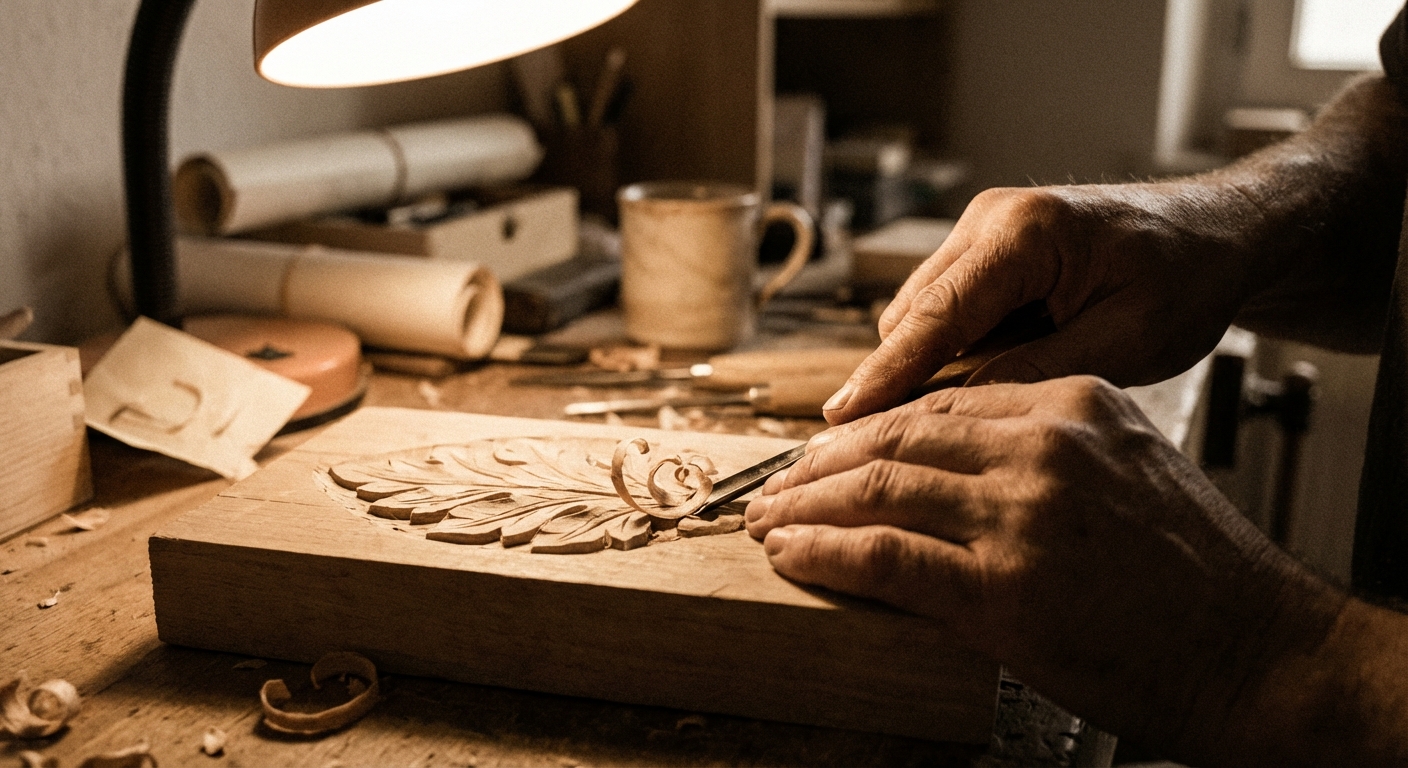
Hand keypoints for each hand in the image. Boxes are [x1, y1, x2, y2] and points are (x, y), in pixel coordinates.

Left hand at [748, 377, 1348, 762]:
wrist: (1258, 651)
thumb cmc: (1198, 573)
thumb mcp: (1127, 470)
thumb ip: (1044, 451)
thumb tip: (950, 467)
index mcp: (1074, 404)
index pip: (939, 402)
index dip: (867, 426)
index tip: (825, 449)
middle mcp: (1044, 446)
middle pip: (897, 435)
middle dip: (820, 462)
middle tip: (776, 483)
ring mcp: (1022, 515)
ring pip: (879, 486)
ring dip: (805, 504)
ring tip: (767, 519)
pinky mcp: (1005, 589)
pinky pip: (886, 556)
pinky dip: (825, 552)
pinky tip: (792, 553)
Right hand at [824, 182, 1263, 423]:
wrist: (1217, 234)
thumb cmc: (1188, 278)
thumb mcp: (1128, 339)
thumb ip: (1041, 372)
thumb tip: (959, 410)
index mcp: (1026, 232)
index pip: (935, 313)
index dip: (886, 372)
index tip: (841, 418)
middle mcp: (990, 220)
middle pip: (911, 314)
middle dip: (896, 378)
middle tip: (879, 448)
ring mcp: (983, 232)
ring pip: (921, 316)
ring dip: (929, 368)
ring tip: (952, 425)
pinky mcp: (986, 253)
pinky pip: (946, 312)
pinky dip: (952, 353)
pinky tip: (981, 389)